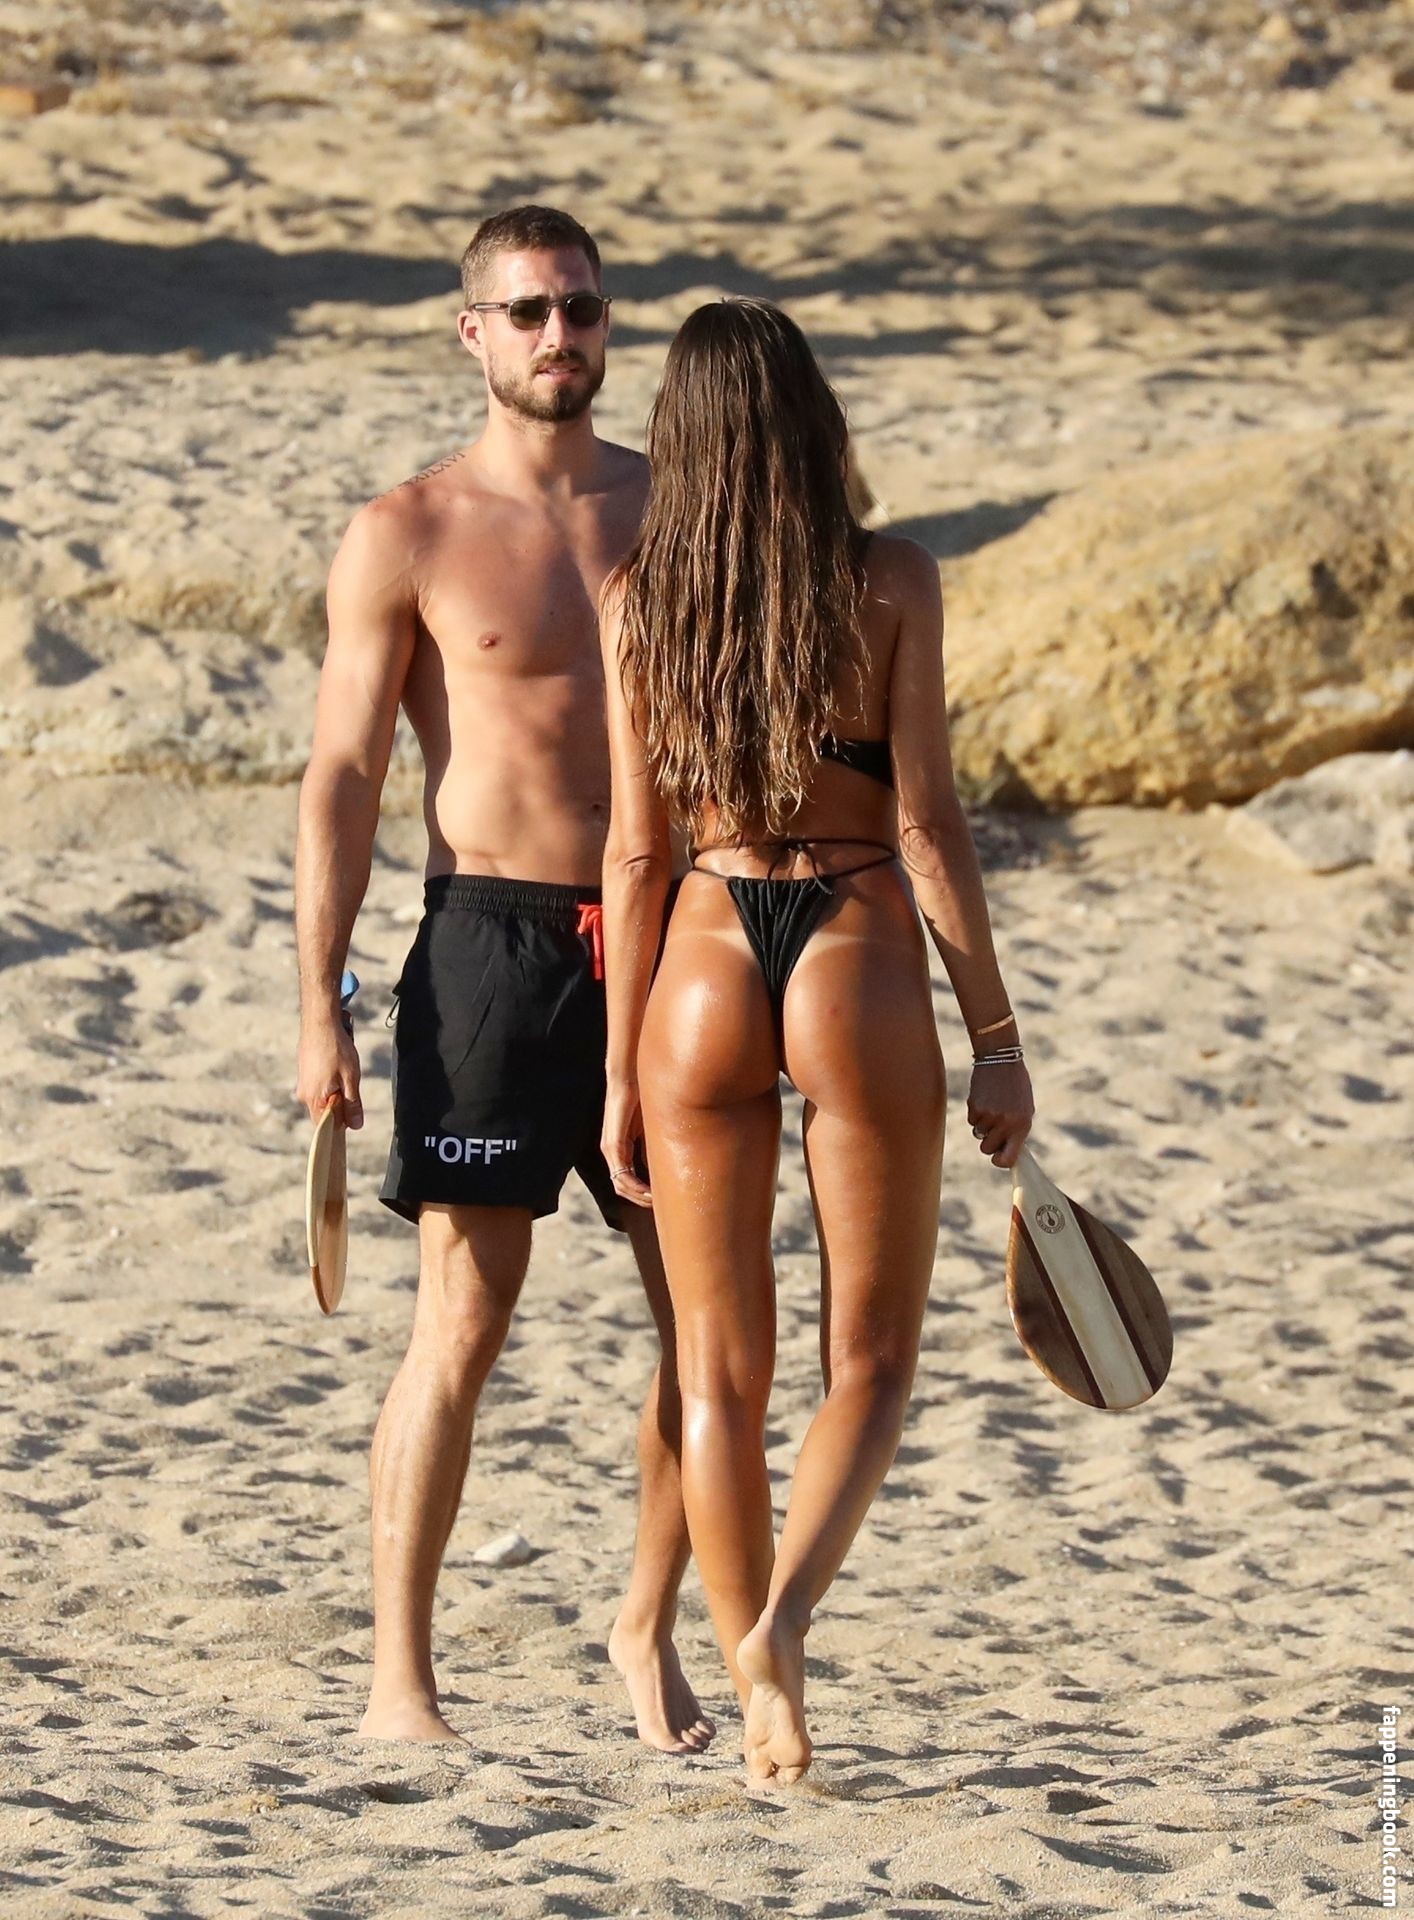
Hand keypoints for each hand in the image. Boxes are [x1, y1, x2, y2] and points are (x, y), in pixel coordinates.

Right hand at [296, 1015, 362, 1128]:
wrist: (320, 1022)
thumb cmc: (336, 1049)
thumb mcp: (351, 1079)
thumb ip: (352, 1104)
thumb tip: (355, 1126)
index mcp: (314, 1099)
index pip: (326, 1126)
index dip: (341, 1123)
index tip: (353, 1112)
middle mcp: (304, 1094)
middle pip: (325, 1111)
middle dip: (341, 1103)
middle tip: (350, 1083)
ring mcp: (302, 1083)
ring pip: (323, 1096)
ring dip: (337, 1090)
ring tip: (343, 1069)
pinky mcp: (304, 1073)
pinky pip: (319, 1085)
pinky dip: (330, 1080)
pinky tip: (336, 1064)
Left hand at [602, 1074, 651, 1208]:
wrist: (630, 1076)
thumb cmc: (643, 1096)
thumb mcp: (652, 1127)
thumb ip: (653, 1145)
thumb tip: (663, 1165)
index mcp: (621, 1148)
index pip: (628, 1181)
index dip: (642, 1194)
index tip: (660, 1199)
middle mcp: (612, 1152)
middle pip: (622, 1188)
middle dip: (641, 1200)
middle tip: (659, 1206)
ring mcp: (610, 1149)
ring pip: (621, 1185)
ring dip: (639, 1197)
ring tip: (656, 1202)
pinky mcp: (613, 1144)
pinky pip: (622, 1174)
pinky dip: (635, 1187)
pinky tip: (650, 1193)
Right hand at [967, 1060, 1032, 1169]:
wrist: (1001, 1059)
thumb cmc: (1016, 1086)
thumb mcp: (1024, 1109)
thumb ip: (1017, 1131)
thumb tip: (1006, 1152)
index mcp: (1022, 1125)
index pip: (1008, 1158)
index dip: (1000, 1161)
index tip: (998, 1157)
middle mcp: (1005, 1123)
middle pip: (987, 1149)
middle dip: (988, 1141)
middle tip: (994, 1127)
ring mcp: (989, 1116)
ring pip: (977, 1134)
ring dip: (982, 1124)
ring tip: (992, 1106)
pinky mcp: (974, 1107)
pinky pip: (971, 1121)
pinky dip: (975, 1113)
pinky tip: (984, 1099)